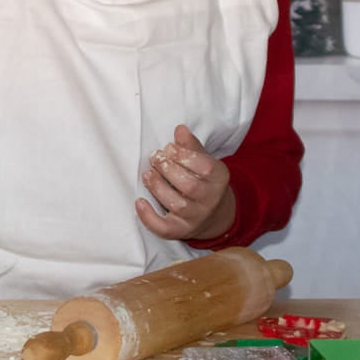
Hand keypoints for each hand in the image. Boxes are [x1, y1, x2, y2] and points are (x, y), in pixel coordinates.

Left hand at [136, 124, 234, 241]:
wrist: (214, 214)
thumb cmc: (203, 180)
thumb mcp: (203, 161)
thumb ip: (191, 146)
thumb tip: (180, 129)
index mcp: (219, 178)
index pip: (205, 167)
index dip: (184, 155)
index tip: (169, 147)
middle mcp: (211, 200)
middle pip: (189, 186)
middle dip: (168, 169)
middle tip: (155, 158)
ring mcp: (197, 217)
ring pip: (177, 205)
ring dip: (158, 187)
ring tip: (147, 174)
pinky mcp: (182, 230)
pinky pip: (165, 229)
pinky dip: (149, 218)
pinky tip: (139, 202)